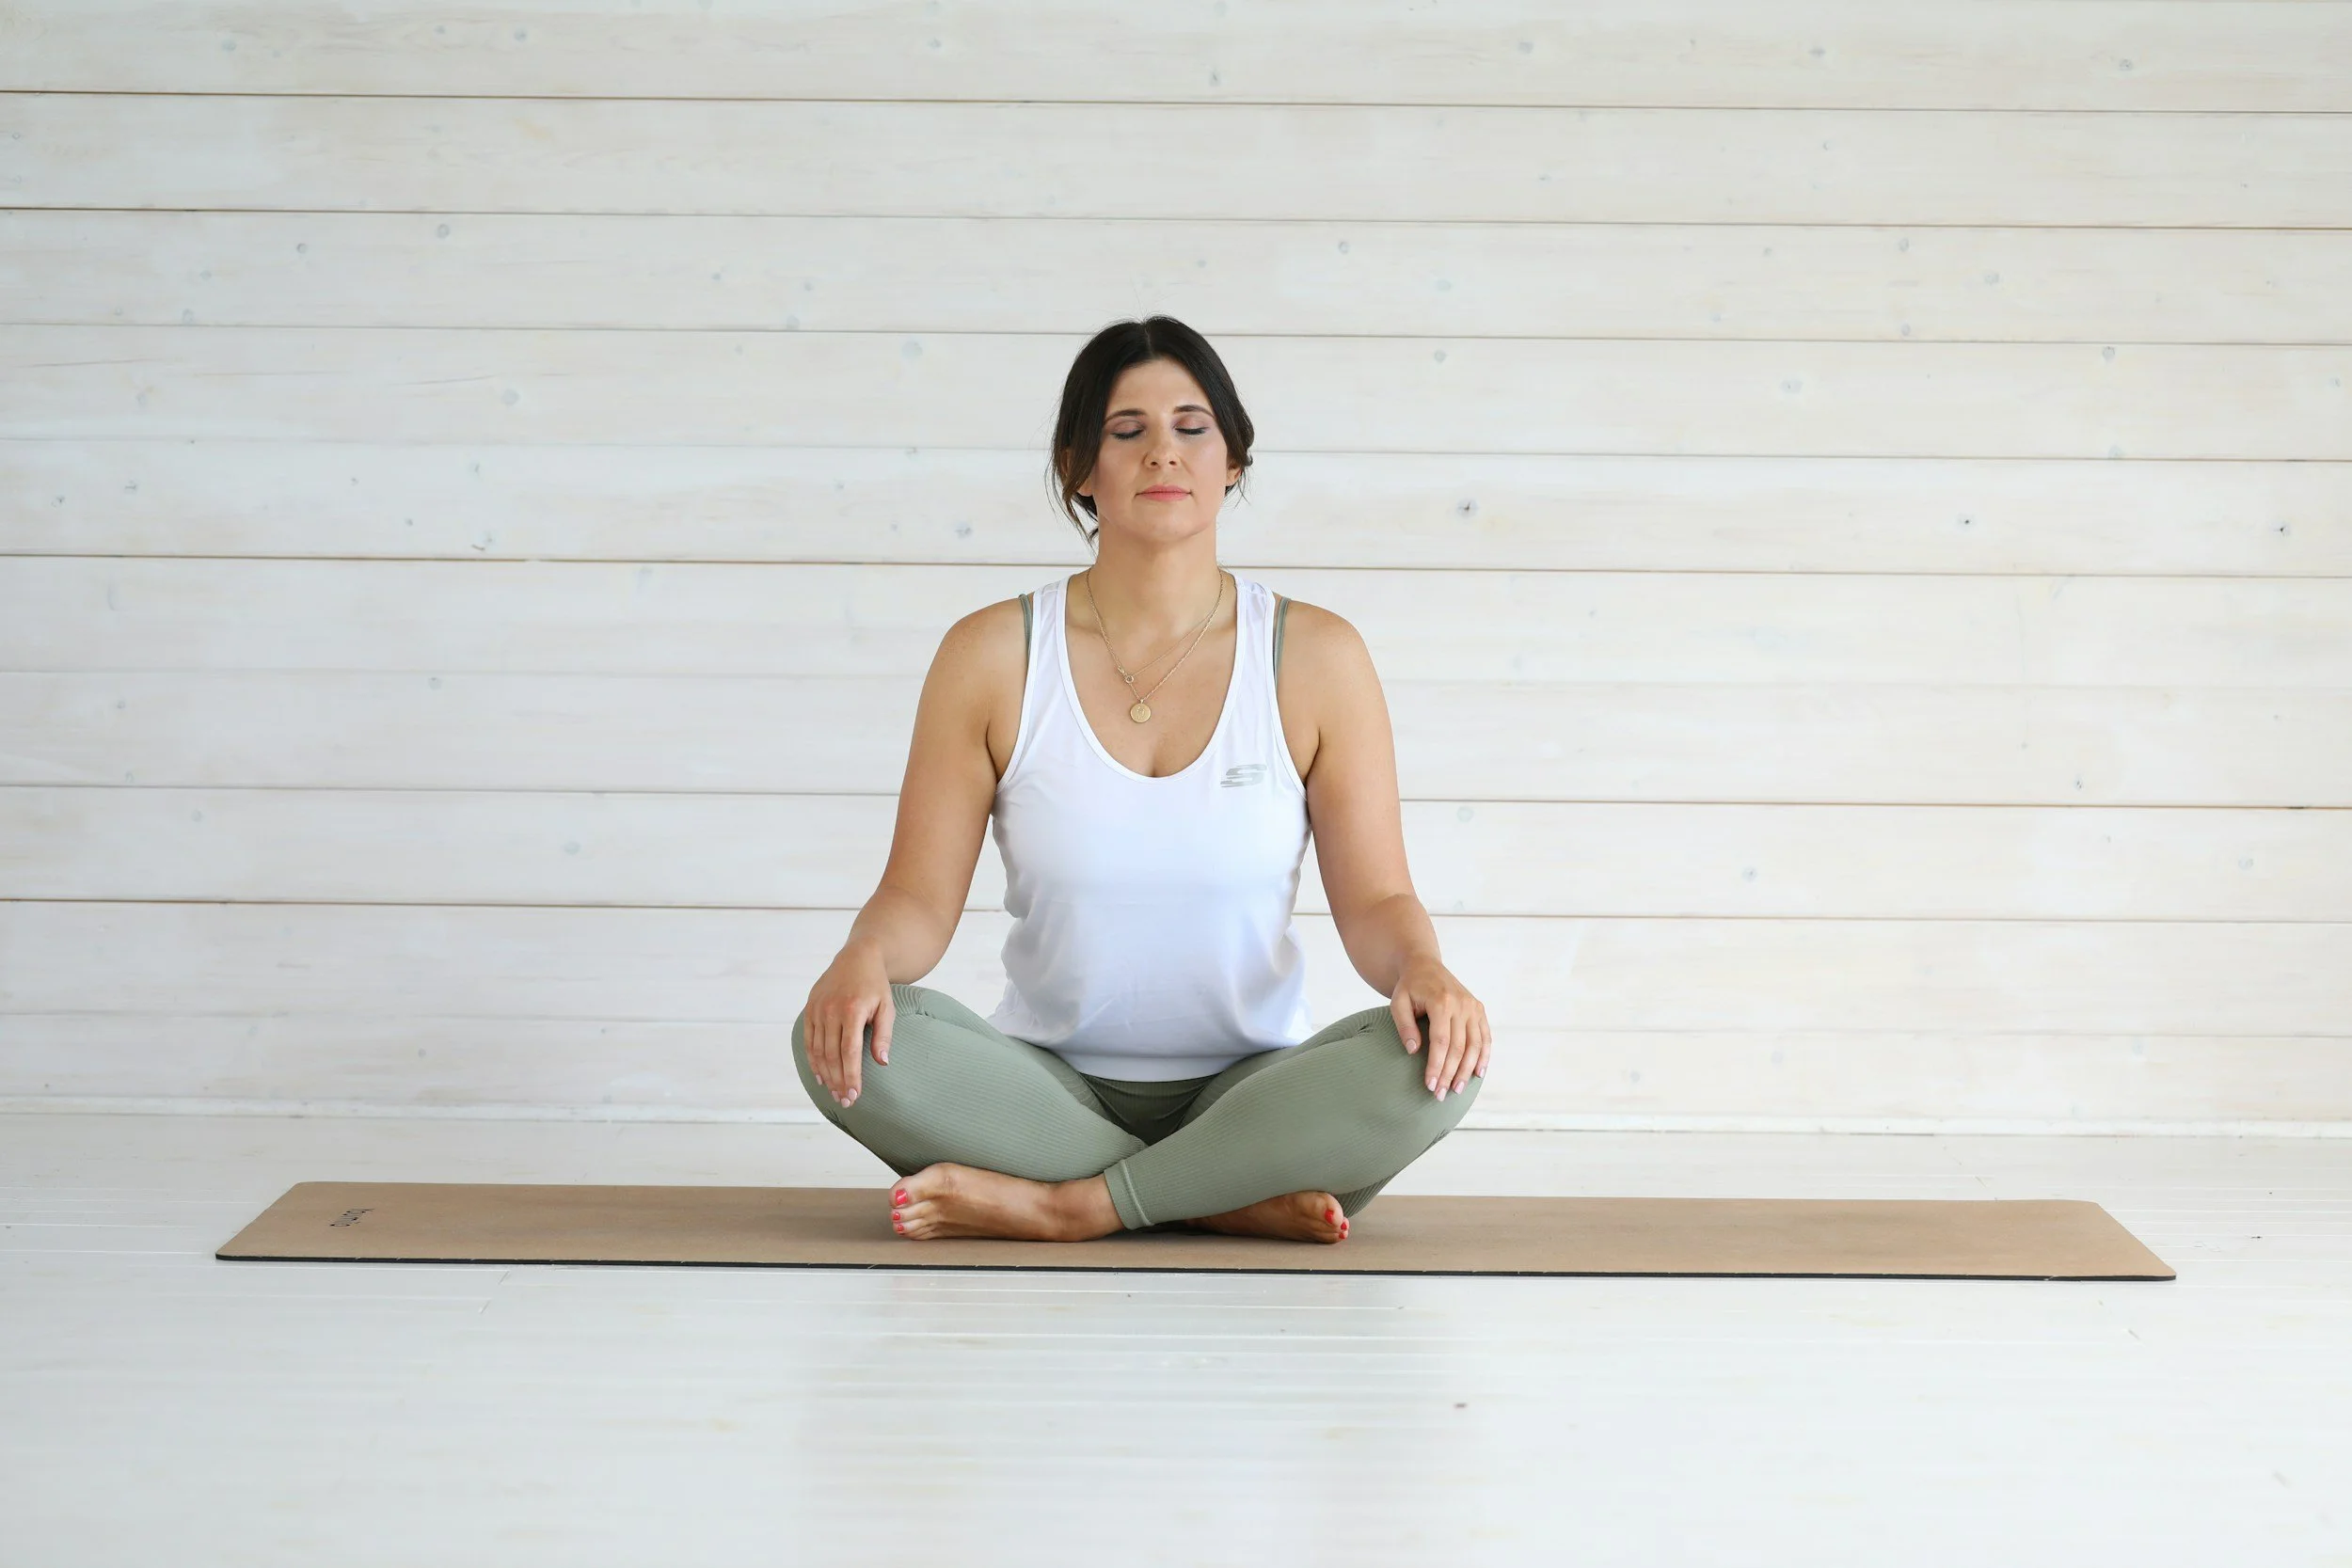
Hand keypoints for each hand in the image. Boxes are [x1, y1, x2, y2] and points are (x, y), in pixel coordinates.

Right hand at [800, 941, 893, 1107]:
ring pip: (817, 1051)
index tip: (855, 1096)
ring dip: (825, 1075)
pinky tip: (821, 1076)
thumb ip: (884, 1035)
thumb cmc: (875, 986)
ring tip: (834, 1093)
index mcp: (852, 1010)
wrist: (856, 958)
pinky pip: (808, 1040)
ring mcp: (817, 1009)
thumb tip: (882, 1063)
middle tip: (845, 1102)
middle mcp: (831, 1010)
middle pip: (831, 1055)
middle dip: (838, 1081)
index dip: (851, 1076)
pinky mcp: (810, 1009)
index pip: (849, 1052)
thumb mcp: (887, 1007)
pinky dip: (813, 1060)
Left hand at [1390, 956, 1490, 1100]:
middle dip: (1451, 1074)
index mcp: (1442, 1002)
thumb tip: (1414, 1051)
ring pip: (1475, 1045)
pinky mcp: (1479, 1009)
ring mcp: (1473, 1006)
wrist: (1424, 965)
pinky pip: (1485, 1036)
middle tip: (1441, 1095)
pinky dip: (1484, 1056)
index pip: (1441, 1042)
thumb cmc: (1409, 988)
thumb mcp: (1398, 1003)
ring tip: (1457, 1089)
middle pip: (1459, 1047)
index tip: (1430, 1085)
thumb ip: (1404, 1026)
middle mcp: (1462, 1004)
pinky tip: (1478, 1073)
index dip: (1437, 1066)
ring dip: (1467, 1070)